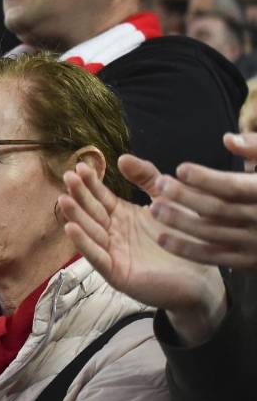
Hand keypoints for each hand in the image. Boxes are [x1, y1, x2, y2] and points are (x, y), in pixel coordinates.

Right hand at [59, 161, 225, 346]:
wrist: (202, 277)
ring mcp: (112, 253)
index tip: (79, 166)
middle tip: (68, 177)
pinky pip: (97, 257)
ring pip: (90, 231)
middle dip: (79, 195)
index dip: (90, 183)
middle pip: (92, 211)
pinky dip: (84, 243)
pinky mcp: (116, 272)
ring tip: (64, 199)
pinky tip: (72, 228)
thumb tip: (122, 158)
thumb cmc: (182, 239)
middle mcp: (113, 233)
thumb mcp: (165, 200)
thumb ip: (147, 178)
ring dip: (76, 216)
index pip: (100, 196)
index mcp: (122, 216)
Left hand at [139, 133, 256, 271]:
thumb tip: (229, 139)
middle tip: (159, 184)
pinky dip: (185, 249)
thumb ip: (255, 149)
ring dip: (180, 222)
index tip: (180, 169)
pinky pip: (212, 257)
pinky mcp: (245, 261)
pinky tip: (162, 238)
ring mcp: (253, 243)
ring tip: (153, 208)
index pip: (233, 187)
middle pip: (218, 209)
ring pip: (211, 233)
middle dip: (185, 197)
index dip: (206, 178)